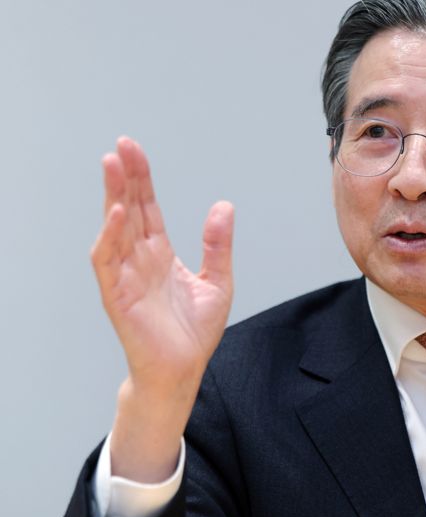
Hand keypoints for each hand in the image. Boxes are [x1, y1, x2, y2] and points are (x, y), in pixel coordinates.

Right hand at [91, 136, 233, 479]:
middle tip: (122, 145)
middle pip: (129, 210)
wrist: (182, 371)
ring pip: (114, 228)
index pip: (147, 209)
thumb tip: (224, 206)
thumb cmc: (193, 333)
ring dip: (112, 197)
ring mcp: (126, 276)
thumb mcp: (218, 281)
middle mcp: (140, 260)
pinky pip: (108, 261)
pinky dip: (110, 237)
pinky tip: (117, 214)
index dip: (142, 180)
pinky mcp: (118, 295)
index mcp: (160, 255)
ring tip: (113, 165)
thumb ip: (218, 244)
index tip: (135, 150)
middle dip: (125, 178)